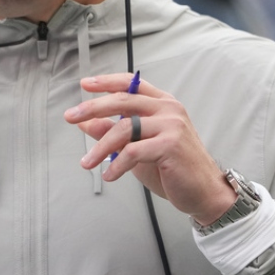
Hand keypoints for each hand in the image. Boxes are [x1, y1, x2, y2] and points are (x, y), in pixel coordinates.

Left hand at [64, 73, 237, 224]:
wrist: (203, 192)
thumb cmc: (173, 168)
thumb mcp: (138, 147)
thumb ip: (114, 132)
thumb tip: (86, 122)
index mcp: (162, 104)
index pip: (131, 84)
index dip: (106, 82)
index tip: (85, 84)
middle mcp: (168, 109)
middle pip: (123, 100)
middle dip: (92, 107)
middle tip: (71, 116)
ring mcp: (171, 125)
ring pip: (124, 128)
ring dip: (100, 147)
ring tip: (87, 162)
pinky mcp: (171, 145)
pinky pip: (133, 151)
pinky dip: (117, 165)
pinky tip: (109, 175)